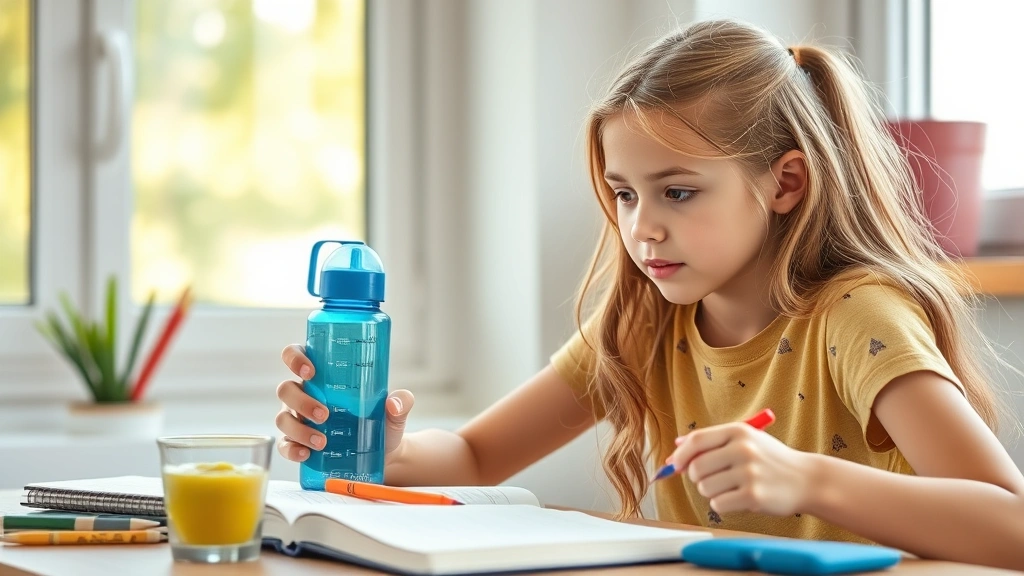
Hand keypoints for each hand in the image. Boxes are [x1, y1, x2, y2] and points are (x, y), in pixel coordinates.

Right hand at [275, 344, 415, 461]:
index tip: (310, 371)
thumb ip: (401, 401)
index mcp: (322, 376)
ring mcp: (297, 419)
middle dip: (301, 401)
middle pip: (286, 389)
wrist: (383, 455)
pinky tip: (306, 454)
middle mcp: (304, 394)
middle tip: (325, 414)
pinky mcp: (297, 444)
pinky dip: (292, 450)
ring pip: (282, 418)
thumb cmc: (381, 422)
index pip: (296, 355)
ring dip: (299, 429)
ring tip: (322, 441)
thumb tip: (394, 403)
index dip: (295, 358)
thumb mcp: (394, 411)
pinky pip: (284, 445)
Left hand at [664, 422, 815, 516]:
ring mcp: (749, 473)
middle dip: (698, 477)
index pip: (697, 440)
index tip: (676, 464)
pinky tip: (740, 499)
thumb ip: (712, 442)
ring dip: (713, 492)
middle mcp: (743, 449)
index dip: (681, 454)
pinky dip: (723, 505)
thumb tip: (677, 446)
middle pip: (697, 468)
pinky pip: (718, 504)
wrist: (806, 479)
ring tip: (732, 487)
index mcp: (738, 432)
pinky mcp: (753, 496)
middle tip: (713, 479)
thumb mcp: (746, 440)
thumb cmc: (770, 460)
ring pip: (705, 488)